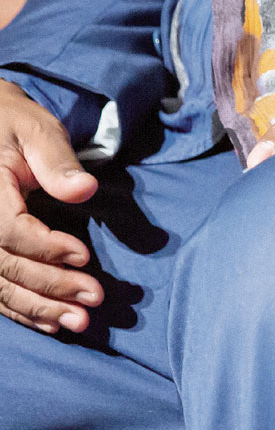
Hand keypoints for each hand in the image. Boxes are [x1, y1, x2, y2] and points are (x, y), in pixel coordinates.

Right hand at [0, 80, 102, 332]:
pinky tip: (50, 322)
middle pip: (5, 267)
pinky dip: (21, 309)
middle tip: (93, 300)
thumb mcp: (36, 129)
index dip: (47, 248)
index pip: (10, 231)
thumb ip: (57, 162)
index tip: (85, 256)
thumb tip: (85, 190)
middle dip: (50, 288)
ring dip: (38, 308)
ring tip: (78, 322)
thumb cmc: (12, 123)